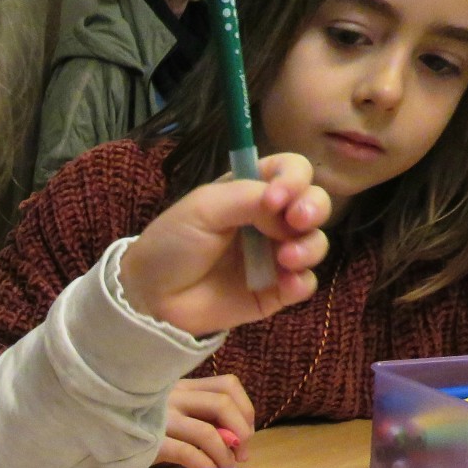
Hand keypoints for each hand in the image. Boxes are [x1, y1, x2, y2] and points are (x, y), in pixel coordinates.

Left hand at [118, 152, 329, 337]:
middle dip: (314, 208)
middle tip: (297, 221)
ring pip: (315, 243)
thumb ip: (247, 198)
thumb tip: (286, 205)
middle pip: (314, 203)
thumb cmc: (172, 243)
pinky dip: (302, 282)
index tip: (275, 198)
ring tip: (286, 259)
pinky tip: (286, 284)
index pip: (292, 171)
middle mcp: (269, 220)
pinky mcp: (275, 291)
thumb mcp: (204, 208)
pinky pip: (305, 283)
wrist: (152, 296)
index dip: (293, 179)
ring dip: (310, 247)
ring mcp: (275, 256)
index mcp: (251, 190)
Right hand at [155, 374, 255, 467]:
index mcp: (183, 385)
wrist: (104, 437)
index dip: (245, 410)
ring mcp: (161, 418)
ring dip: (225, 456)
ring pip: (208, 433)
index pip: (228, 384)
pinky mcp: (152, 441)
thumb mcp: (175, 413)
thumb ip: (204, 420)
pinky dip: (207, 467)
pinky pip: (189, 454)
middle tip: (242, 455)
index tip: (245, 434)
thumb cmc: (145, 427)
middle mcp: (173, 395)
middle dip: (242, 432)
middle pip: (223, 404)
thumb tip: (238, 443)